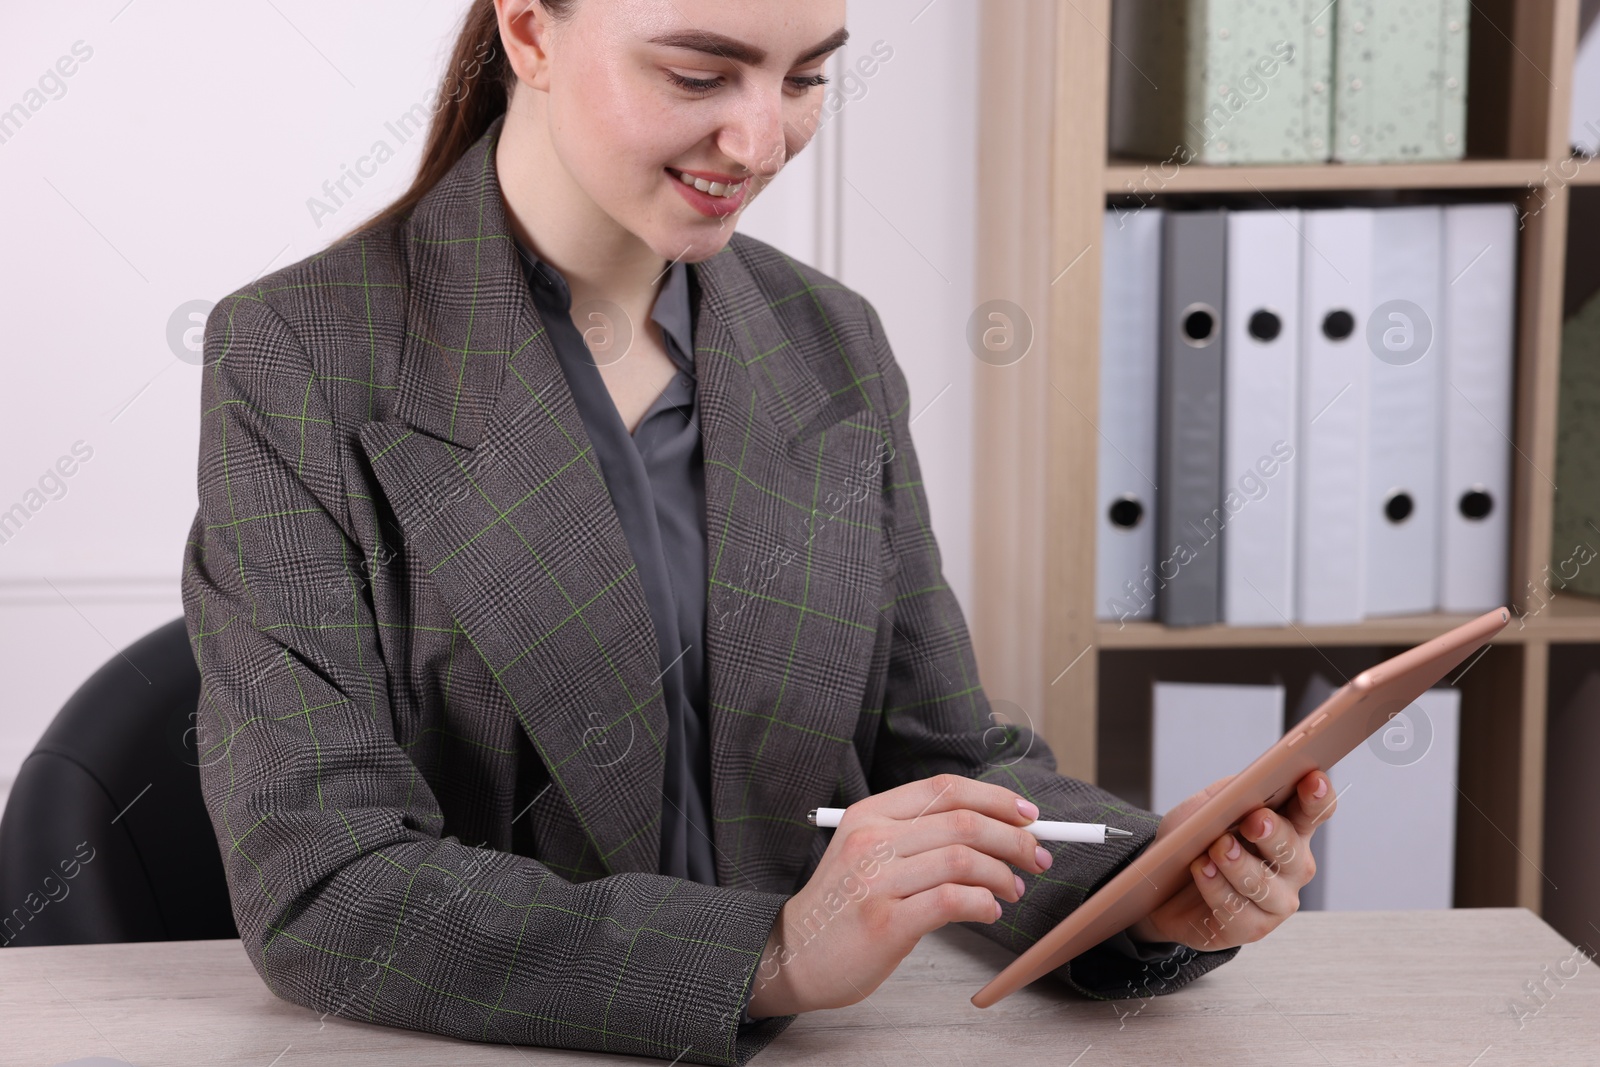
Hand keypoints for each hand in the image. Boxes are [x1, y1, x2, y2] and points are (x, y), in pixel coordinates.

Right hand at [745, 774, 1047, 1017]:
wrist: (794, 954)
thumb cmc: (842, 906)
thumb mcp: (866, 852)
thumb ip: (915, 834)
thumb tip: (990, 827)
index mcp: (869, 813)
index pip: (945, 789)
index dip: (996, 798)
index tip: (1028, 816)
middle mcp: (871, 839)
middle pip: (962, 821)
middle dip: (1013, 838)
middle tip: (1036, 858)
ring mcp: (876, 880)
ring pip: (962, 858)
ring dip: (1002, 875)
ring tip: (1012, 891)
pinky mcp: (885, 922)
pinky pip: (951, 901)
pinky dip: (983, 904)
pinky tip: (989, 912)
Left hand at [1124, 769, 1336, 951]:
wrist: (1163, 886)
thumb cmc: (1193, 841)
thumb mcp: (1206, 807)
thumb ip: (1230, 795)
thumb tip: (1245, 787)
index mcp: (1289, 828)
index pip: (1314, 810)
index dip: (1317, 795)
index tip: (1311, 778)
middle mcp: (1292, 866)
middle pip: (1292, 849)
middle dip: (1274, 833)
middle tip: (1255, 820)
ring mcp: (1275, 901)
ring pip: (1264, 884)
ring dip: (1239, 864)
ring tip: (1217, 847)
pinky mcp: (1251, 928)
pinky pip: (1237, 910)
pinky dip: (1215, 887)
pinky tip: (1201, 870)